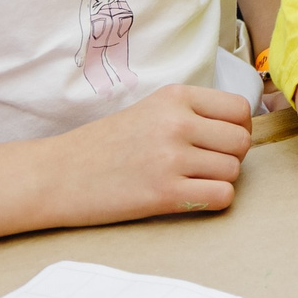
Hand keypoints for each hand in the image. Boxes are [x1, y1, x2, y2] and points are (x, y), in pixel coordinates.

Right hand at [44, 84, 251, 226]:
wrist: (56, 175)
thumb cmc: (104, 145)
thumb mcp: (150, 111)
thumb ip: (191, 114)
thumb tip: (239, 129)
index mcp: (175, 96)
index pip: (239, 110)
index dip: (236, 130)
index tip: (218, 143)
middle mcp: (176, 122)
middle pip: (241, 142)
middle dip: (230, 157)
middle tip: (204, 166)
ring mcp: (171, 158)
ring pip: (233, 171)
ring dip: (219, 181)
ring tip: (189, 182)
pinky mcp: (164, 193)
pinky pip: (221, 197)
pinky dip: (212, 201)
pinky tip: (188, 199)